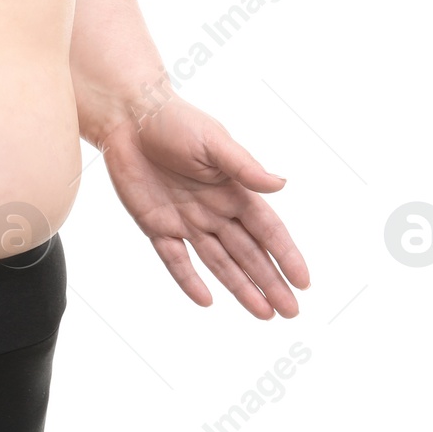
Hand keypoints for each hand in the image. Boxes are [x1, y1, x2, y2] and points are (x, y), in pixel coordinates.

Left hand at [99, 95, 308, 318]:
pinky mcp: (156, 225)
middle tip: (291, 313)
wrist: (128, 117)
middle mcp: (215, 210)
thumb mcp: (213, 142)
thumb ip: (244, 167)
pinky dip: (189, 280)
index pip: (267, 229)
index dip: (286, 255)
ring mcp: (186, 221)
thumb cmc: (175, 121)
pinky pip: (175, 259)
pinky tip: (207, 301)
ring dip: (241, 288)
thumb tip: (281, 185)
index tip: (304, 282)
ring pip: (219, 263)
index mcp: (234, 190)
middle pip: (248, 253)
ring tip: (264, 314)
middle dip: (270, 283)